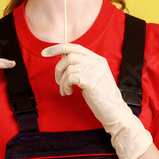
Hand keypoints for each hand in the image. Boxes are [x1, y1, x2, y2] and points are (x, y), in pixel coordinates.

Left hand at [41, 43, 151, 158]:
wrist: (114, 112)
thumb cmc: (100, 97)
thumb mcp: (90, 77)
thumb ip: (80, 67)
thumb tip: (62, 59)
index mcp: (97, 59)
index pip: (74, 47)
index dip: (57, 48)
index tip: (44, 53)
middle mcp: (97, 61)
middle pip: (68, 55)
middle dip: (58, 69)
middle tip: (58, 82)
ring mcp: (95, 69)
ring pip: (68, 67)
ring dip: (62, 81)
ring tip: (66, 91)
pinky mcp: (90, 79)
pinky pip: (69, 77)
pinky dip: (65, 86)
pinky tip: (69, 93)